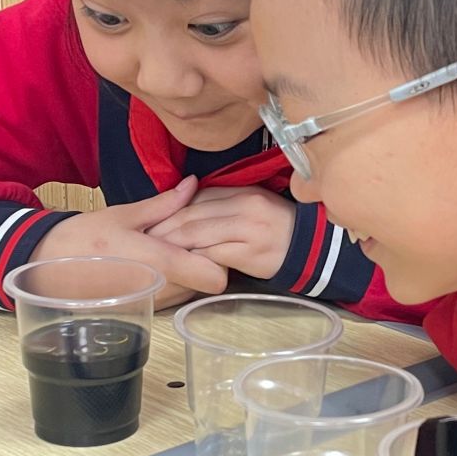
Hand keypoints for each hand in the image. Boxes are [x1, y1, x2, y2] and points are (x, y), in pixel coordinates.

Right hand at [33, 177, 229, 305]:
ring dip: (189, 273)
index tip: (211, 241)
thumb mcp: (123, 215)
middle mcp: (159, 290)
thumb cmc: (83, 238)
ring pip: (191, 291)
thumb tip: (192, 185)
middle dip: (205, 260)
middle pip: (207, 282)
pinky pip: (172, 297)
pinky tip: (154, 265)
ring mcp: (151, 304)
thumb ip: (164, 204)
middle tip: (189, 239)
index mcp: (158, 262)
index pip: (215, 276)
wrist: (46, 267)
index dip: (221, 258)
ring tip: (169, 249)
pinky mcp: (142, 310)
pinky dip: (172, 282)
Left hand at [143, 184, 296, 280]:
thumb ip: (223, 202)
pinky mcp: (251, 254)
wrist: (313, 249)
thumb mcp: (254, 204)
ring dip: (172, 242)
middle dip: (164, 226)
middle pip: (193, 213)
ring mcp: (249, 229)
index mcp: (244, 192)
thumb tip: (186, 205)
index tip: (152, 219)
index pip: (199, 196)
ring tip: (154, 250)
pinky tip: (180, 263)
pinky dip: (193, 258)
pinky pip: (213, 254)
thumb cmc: (278, 228)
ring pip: (199, 232)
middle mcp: (245, 206)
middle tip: (143, 236)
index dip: (172, 207)